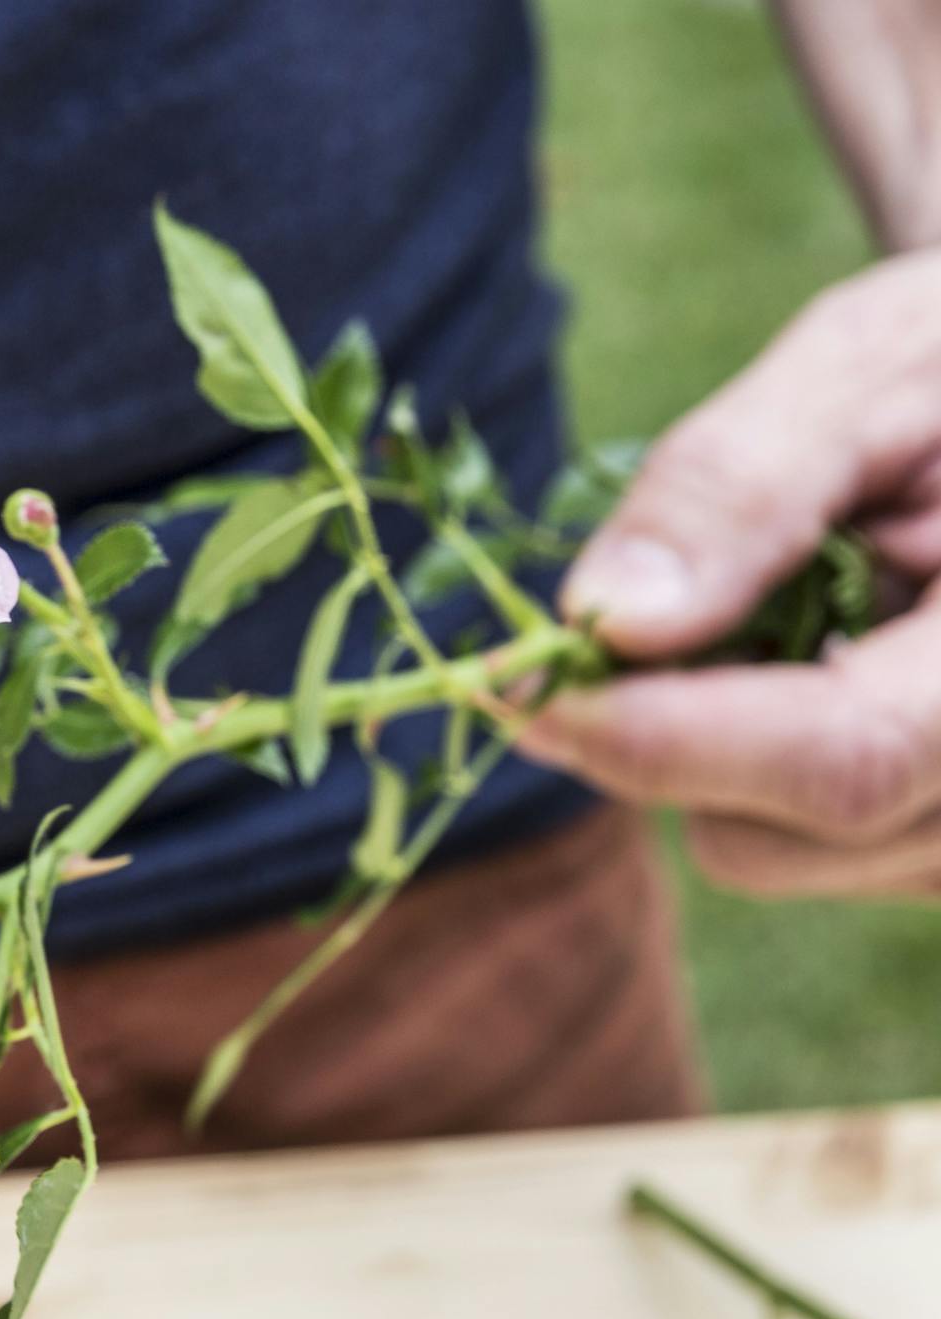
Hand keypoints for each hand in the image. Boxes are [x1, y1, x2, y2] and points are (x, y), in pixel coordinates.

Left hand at [522, 250, 940, 893]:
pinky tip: (800, 652)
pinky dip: (738, 756)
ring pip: (756, 850)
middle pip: (766, 837)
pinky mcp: (923, 853)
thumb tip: (606, 619)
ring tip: (786, 601)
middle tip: (649, 602)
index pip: (840, 761)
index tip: (515, 684)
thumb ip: (741, 488)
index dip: (656, 736)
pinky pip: (780, 843)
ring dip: (702, 740)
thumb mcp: (867, 368)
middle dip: (660, 732)